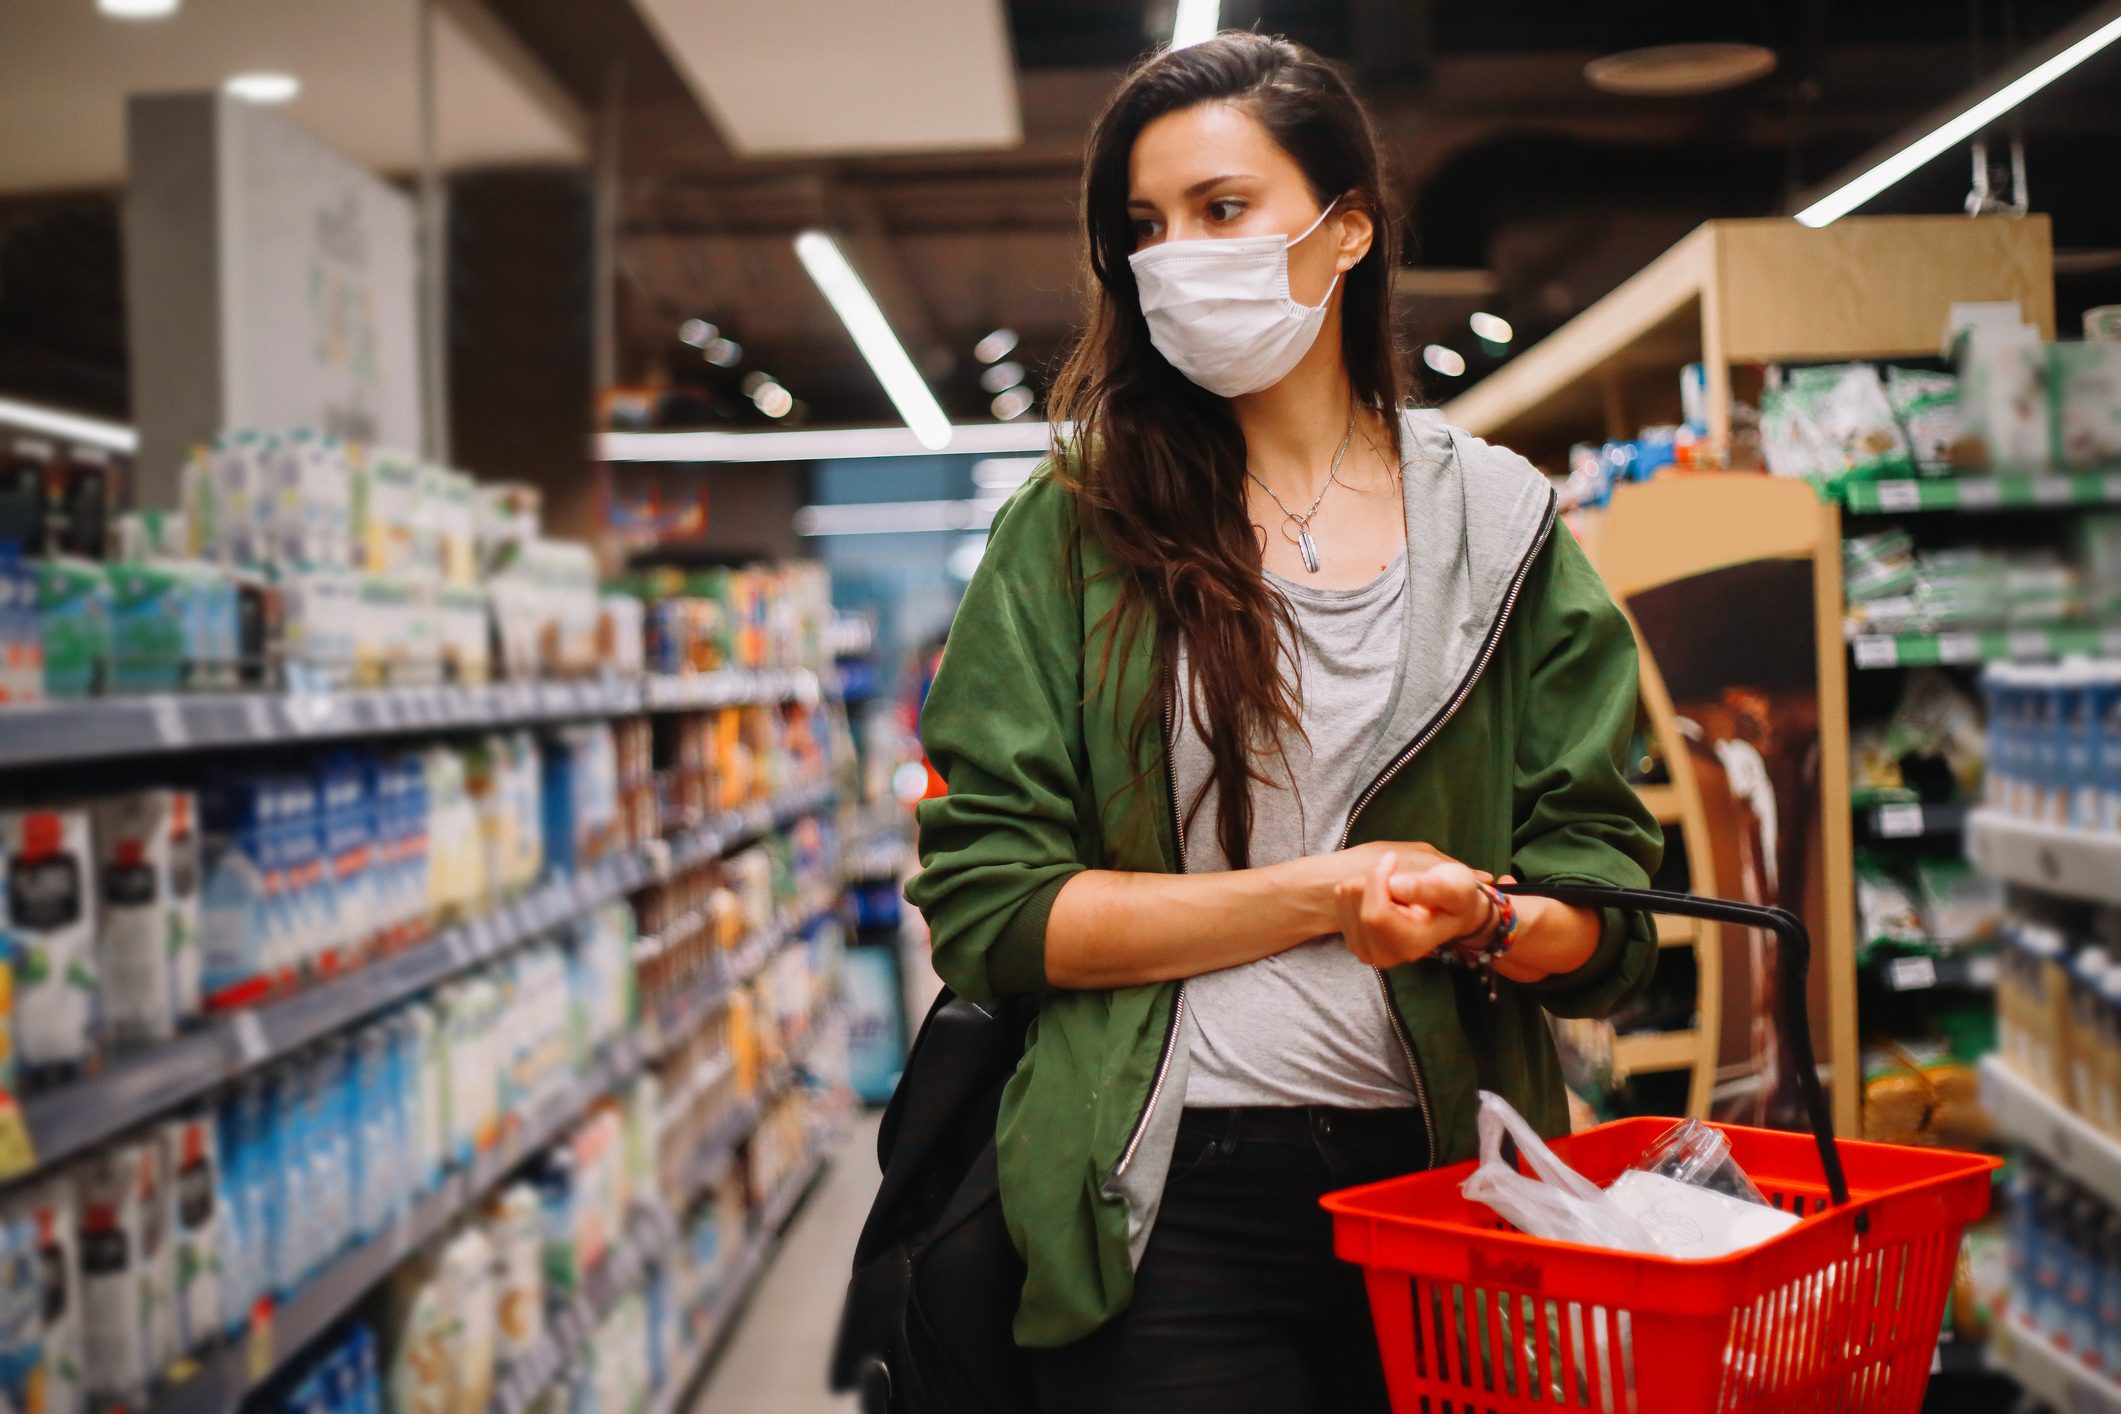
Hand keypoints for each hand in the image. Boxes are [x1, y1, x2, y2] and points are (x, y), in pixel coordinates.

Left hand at [1334, 850, 1498, 967]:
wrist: (1451, 913)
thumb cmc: (1456, 897)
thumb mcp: (1454, 886)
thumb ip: (1428, 887)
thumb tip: (1395, 885)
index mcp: (1409, 946)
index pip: (1375, 913)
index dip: (1379, 879)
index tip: (1394, 859)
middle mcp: (1383, 956)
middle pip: (1357, 902)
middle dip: (1375, 879)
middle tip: (1401, 880)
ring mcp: (1365, 951)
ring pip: (1346, 897)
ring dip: (1368, 883)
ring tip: (1396, 893)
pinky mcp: (1353, 940)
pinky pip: (1341, 898)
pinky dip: (1360, 889)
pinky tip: (1384, 898)